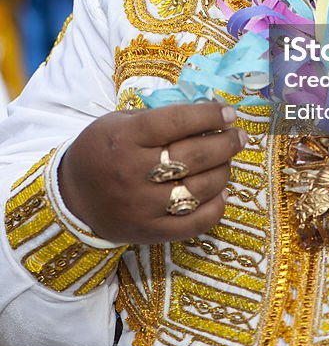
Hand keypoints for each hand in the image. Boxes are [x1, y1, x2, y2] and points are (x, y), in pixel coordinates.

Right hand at [58, 103, 246, 244]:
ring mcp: (142, 207)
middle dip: (225, 143)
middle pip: (194, 156)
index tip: (229, 112)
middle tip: (239, 136)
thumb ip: (159, 117)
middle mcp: (134, 173)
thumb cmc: (103, 150)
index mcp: (126, 138)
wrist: (73, 198)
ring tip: (228, 160)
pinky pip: (194, 223)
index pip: (177, 122)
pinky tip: (222, 192)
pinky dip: (216, 207)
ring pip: (199, 189)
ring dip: (223, 171)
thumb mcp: (120, 122)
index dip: (209, 115)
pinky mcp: (149, 233)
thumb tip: (209, 113)